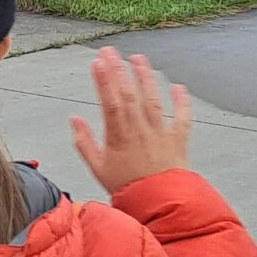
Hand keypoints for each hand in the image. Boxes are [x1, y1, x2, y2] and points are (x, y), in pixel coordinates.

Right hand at [69, 47, 192, 196]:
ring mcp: (160, 133)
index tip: (97, 62)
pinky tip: (177, 86)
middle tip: (110, 51)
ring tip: (138, 58)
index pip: (109, 103)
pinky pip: (182, 117)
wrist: (159, 205)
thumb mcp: (97, 169)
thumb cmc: (128, 188)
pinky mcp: (178, 140)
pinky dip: (182, 101)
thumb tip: (74, 119)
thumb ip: (84, 143)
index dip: (103, 80)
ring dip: (145, 77)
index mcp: (119, 137)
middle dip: (118, 70)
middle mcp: (140, 131)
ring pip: (152, 99)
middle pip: (129, 95)